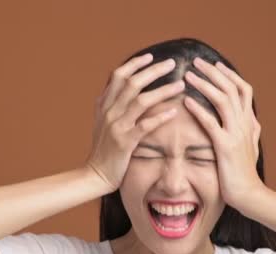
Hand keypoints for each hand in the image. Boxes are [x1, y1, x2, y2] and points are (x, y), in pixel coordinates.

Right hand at [86, 53, 185, 192]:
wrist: (95, 175)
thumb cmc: (103, 150)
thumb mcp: (102, 122)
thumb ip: (111, 105)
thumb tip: (120, 87)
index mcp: (103, 104)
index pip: (118, 76)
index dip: (135, 64)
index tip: (151, 56)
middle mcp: (109, 111)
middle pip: (132, 82)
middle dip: (154, 70)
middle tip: (172, 63)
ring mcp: (116, 126)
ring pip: (141, 100)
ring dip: (163, 90)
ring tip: (181, 85)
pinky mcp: (125, 142)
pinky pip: (146, 125)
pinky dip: (161, 116)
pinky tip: (175, 111)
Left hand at [182, 57, 262, 209]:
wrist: (250, 195)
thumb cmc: (245, 174)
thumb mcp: (252, 148)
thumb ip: (251, 131)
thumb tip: (253, 119)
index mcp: (249, 123)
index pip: (243, 89)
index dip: (229, 75)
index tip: (215, 65)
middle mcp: (244, 124)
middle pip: (232, 88)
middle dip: (214, 72)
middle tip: (197, 61)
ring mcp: (236, 134)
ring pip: (222, 100)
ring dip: (205, 84)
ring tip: (188, 75)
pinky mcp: (225, 147)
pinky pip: (211, 123)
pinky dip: (199, 110)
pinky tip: (186, 102)